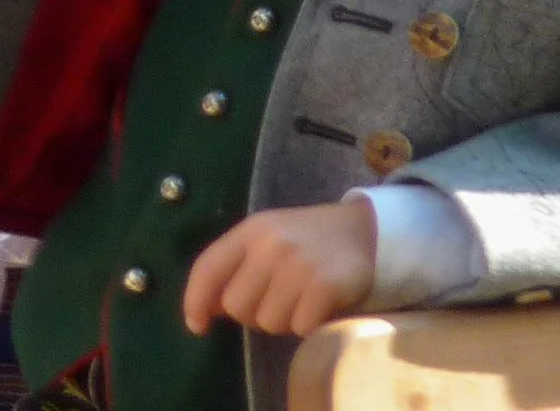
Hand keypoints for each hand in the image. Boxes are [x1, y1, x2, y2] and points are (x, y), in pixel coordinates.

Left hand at [181, 200, 376, 336]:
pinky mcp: (325, 286)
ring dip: (283, 319)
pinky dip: (308, 324)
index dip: (195, 301)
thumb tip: (206, 311)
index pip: (207, 268)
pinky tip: (319, 304)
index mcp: (251, 230)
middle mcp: (271, 245)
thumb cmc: (306, 240)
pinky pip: (299, 328)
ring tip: (300, 298)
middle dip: (252, 313)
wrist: (364, 231)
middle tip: (275, 299)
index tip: (197, 325)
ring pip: (268, 323)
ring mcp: (299, 265)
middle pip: (236, 307)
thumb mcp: (267, 239)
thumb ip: (236, 267)